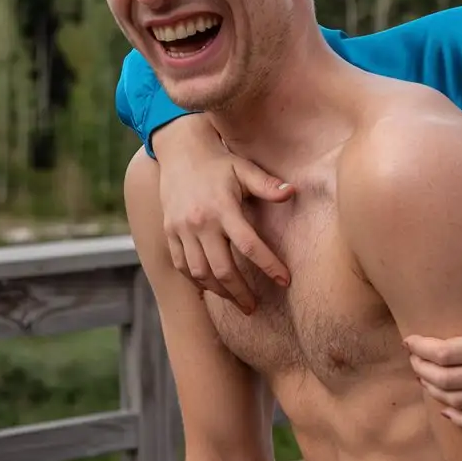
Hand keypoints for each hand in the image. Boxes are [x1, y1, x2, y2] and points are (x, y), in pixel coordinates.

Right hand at [151, 116, 294, 312]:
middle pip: (222, 269)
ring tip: (235, 300)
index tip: (285, 281)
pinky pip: (181, 266)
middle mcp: (200, 223)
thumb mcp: (245, 169)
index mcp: (223, 209)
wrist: (181, 153)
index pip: (249, 245)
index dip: (269, 266)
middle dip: (240, 293)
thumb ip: (267, 184)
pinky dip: (197, 280)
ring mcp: (181, 230)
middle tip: (254, 307)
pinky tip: (212, 287)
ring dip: (219, 291)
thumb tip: (292, 192)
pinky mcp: (169, 233)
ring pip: (200, 273)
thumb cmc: (220, 163)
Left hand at [403, 261, 461, 428]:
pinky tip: (446, 407)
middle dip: (422, 369)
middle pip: (448, 379)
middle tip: (413, 358)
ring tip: (423, 376)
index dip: (423, 349)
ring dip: (435, 390)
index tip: (410, 341)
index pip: (449, 352)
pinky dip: (459, 417)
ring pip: (460, 401)